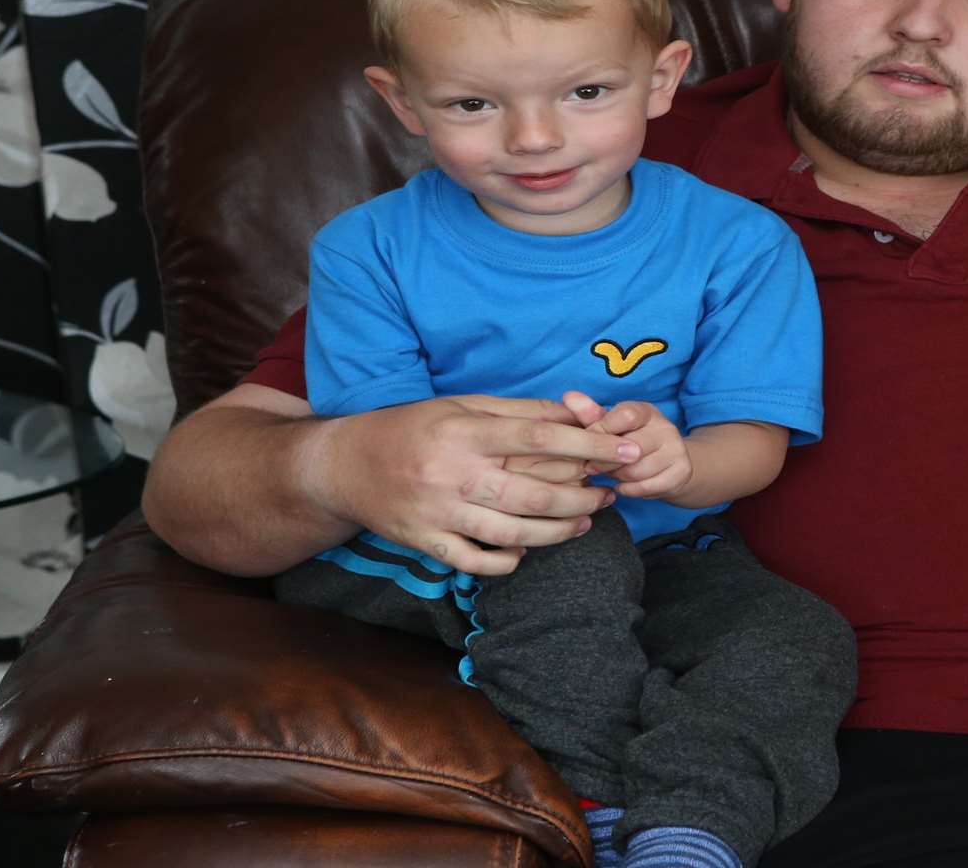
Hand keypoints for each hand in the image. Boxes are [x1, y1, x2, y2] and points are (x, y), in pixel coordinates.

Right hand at [305, 394, 640, 574]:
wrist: (343, 466)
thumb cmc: (413, 428)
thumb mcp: (462, 405)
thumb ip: (520, 411)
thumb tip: (578, 413)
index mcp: (465, 431)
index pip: (540, 439)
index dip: (589, 445)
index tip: (625, 451)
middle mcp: (453, 473)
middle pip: (534, 493)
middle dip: (583, 496)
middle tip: (611, 493)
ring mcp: (439, 512)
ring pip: (514, 531)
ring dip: (559, 530)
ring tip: (585, 522)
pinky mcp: (426, 543)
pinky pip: (477, 562)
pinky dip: (509, 559)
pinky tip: (530, 548)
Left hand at [561, 391, 693, 501]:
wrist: (670, 463)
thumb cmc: (631, 441)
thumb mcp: (611, 426)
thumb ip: (591, 414)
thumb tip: (569, 397)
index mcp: (646, 411)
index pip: (626, 416)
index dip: (602, 432)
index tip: (585, 444)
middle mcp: (666, 427)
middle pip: (629, 448)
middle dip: (605, 461)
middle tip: (594, 466)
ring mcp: (676, 450)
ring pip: (636, 470)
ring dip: (617, 477)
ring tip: (612, 473)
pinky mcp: (682, 472)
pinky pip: (645, 487)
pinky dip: (629, 490)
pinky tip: (624, 485)